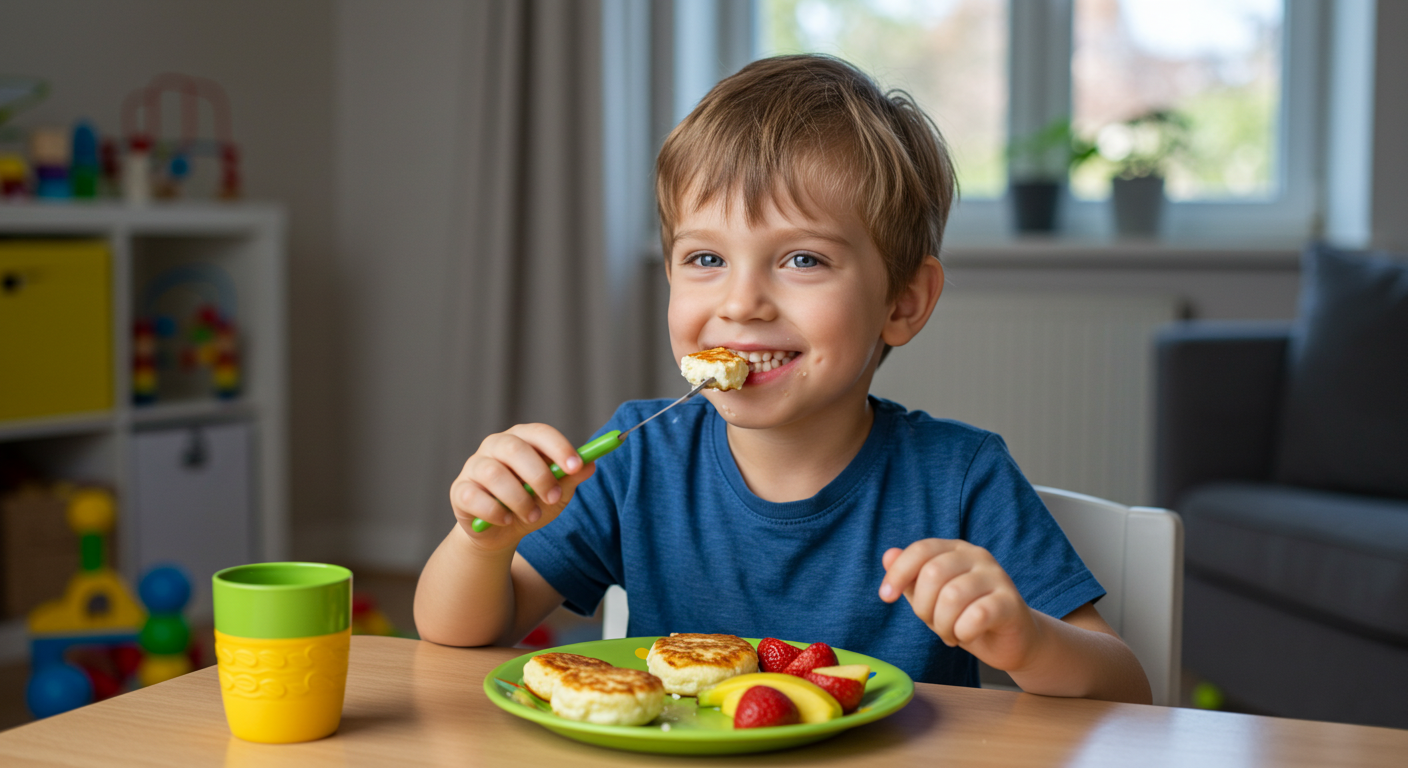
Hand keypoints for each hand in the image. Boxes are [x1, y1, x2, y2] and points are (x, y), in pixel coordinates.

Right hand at [448, 424, 596, 548]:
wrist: (500, 533)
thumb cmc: (531, 504)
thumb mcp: (556, 494)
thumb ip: (570, 479)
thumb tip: (590, 464)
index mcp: (522, 439)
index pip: (539, 433)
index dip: (558, 447)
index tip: (576, 466)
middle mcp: (495, 446)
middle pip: (515, 448)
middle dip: (539, 475)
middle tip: (553, 497)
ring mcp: (474, 466)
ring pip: (494, 474)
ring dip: (519, 498)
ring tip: (533, 516)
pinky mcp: (460, 491)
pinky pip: (475, 497)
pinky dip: (495, 511)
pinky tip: (507, 520)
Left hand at [879, 539, 1040, 671]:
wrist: (1010, 641)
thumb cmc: (965, 616)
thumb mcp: (931, 599)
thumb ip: (910, 579)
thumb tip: (888, 556)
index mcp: (954, 550)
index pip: (920, 550)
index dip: (898, 573)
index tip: (886, 597)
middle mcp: (977, 556)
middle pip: (932, 574)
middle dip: (923, 608)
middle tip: (934, 624)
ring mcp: (997, 576)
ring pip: (952, 596)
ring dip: (943, 625)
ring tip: (951, 633)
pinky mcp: (1011, 602)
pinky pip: (976, 616)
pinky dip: (963, 632)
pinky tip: (967, 636)